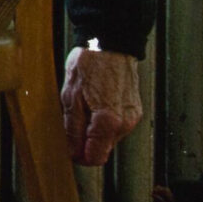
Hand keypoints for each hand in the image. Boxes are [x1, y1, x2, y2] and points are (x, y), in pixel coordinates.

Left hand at [61, 45, 142, 166]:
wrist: (110, 43)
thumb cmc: (89, 65)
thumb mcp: (70, 97)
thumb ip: (72, 128)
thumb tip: (72, 151)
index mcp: (108, 122)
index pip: (95, 158)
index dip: (79, 156)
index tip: (68, 147)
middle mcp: (125, 123)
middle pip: (101, 148)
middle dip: (85, 140)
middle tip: (73, 117)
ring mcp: (132, 117)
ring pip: (108, 137)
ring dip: (94, 129)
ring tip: (84, 104)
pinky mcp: (134, 110)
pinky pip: (115, 125)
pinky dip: (103, 120)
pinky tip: (95, 101)